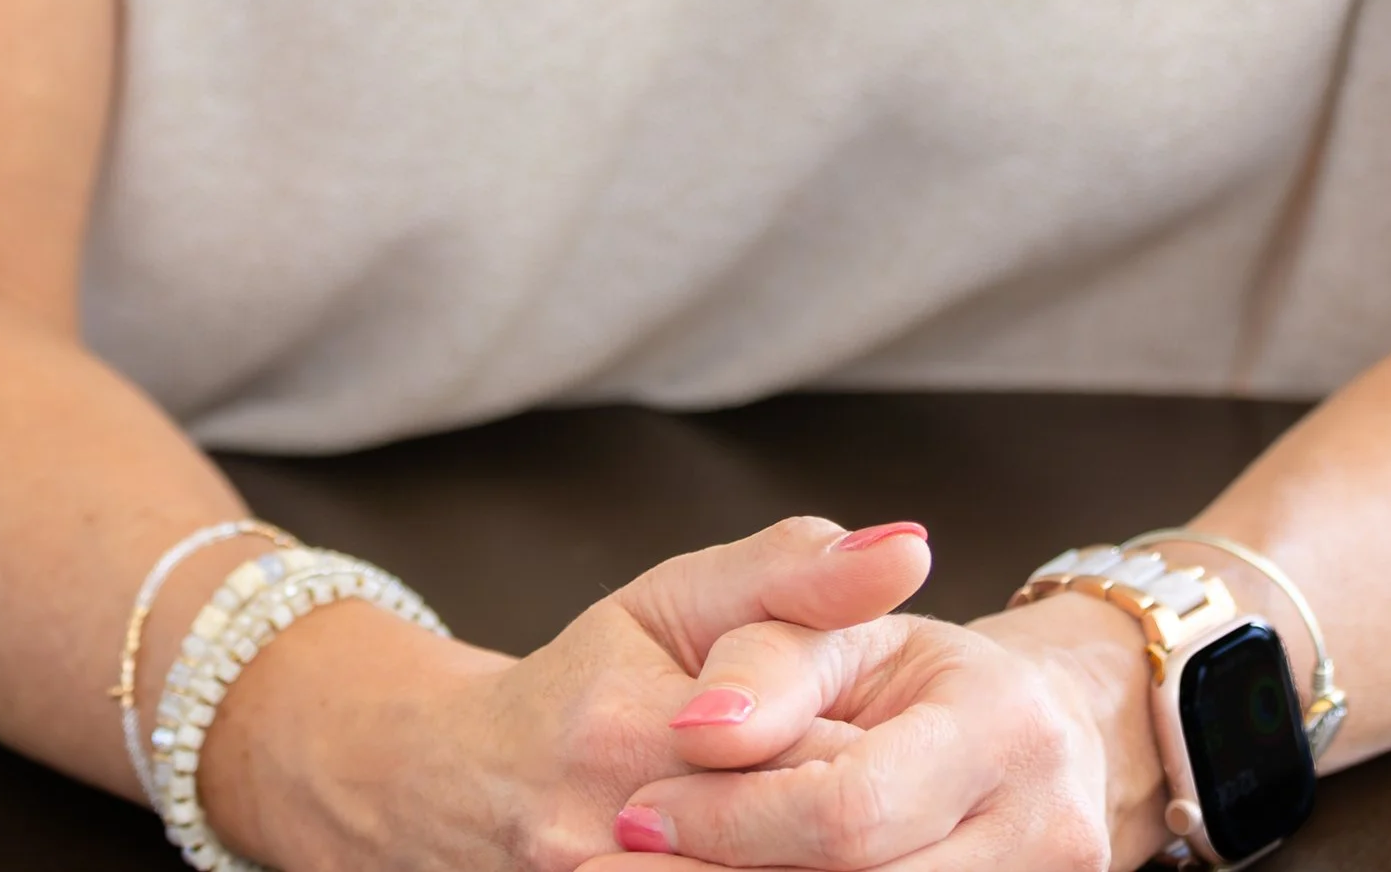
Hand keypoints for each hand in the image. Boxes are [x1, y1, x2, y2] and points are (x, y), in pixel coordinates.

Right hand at [202, 512, 939, 871]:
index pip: (817, 772)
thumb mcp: (678, 598)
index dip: (892, 768)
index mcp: (638, 735)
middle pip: (809, 856)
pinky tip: (828, 857)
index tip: (933, 756)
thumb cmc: (589, 677)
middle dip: (880, 841)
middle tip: (933, 812)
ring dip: (850, 863)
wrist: (458, 786)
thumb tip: (913, 550)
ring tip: (902, 832)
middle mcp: (610, 844)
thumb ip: (795, 573)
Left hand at [603, 588, 1167, 871]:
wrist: (1023, 735)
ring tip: (671, 870)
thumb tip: (700, 722)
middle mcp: (1046, 826)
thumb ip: (769, 655)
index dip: (732, 819)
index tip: (638, 814)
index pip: (848, 810)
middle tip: (629, 856)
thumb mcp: (835, 628)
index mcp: (1005, 724)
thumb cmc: (904, 671)